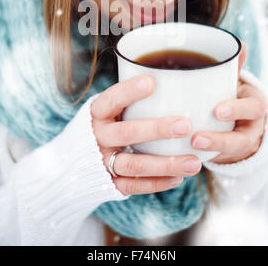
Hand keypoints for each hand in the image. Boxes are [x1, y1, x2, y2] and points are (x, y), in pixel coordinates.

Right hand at [90, 75, 201, 195]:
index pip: (111, 100)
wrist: (73, 162)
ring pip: (134, 164)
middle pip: (127, 133)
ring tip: (194, 163)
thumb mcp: (109, 110)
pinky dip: (158, 182)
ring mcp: (101, 162)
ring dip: (166, 164)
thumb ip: (130, 100)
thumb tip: (172, 83)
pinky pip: (134, 185)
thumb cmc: (106, 125)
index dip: (129, 91)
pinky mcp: (108, 184)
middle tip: (185, 125)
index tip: (152, 82)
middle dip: (157, 129)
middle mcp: (97, 137)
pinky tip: (179, 178)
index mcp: (97, 113)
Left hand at [191, 42, 267, 163]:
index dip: (237, 109)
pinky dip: (197, 160)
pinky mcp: (223, 156)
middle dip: (221, 140)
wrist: (238, 118)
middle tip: (197, 138)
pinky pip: (214, 160)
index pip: (253, 107)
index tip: (217, 110)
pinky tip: (178, 159)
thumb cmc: (230, 93)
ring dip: (208, 152)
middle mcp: (249, 128)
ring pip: (228, 154)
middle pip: (242, 139)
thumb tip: (239, 44)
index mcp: (253, 104)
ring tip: (188, 149)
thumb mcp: (233, 79)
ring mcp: (237, 145)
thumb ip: (233, 65)